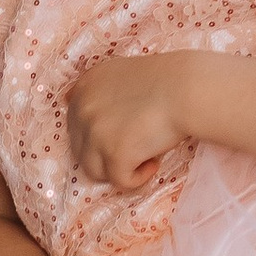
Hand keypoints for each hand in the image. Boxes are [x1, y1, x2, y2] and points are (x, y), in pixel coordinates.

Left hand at [66, 55, 192, 189]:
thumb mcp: (122, 73)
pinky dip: (138, 178)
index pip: (76, 124)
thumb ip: (98, 89)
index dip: (100, 135)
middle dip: (107, 153)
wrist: (189, 89)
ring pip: (94, 170)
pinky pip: (120, 181)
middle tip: (138, 145)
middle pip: (82, 150)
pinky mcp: (114, 155)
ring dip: (118, 168)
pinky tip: (154, 163)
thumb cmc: (167, 80)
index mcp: (85, 87)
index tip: (124, 133)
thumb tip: (65, 100)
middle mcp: (82, 109)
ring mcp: (95, 133)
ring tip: (146, 155)